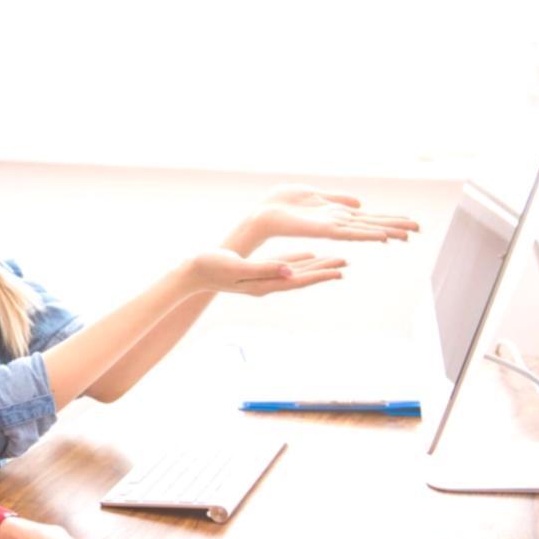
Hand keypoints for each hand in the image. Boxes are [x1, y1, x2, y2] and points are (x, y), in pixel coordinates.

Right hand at [188, 249, 345, 295]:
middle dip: (324, 270)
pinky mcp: (257, 271)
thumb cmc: (212, 266)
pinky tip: (309, 254)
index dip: (319, 275)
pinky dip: (299, 260)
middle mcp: (267, 284)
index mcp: (264, 284)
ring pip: (296, 271)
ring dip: (316, 265)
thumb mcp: (238, 266)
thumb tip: (290, 272)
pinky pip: (284, 265)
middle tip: (345, 262)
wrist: (193, 271)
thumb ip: (264, 269)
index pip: (298, 281)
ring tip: (335, 260)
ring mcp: (262, 278)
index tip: (339, 270)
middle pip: (302, 277)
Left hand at [244, 185, 419, 246]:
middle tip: (420, 230)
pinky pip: (349, 232)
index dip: (390, 220)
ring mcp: (332, 227)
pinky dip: (366, 234)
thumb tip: (360, 203)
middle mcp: (338, 222)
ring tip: (408, 234)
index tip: (411, 223)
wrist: (263, 213)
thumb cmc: (283, 204)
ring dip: (387, 231)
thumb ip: (338, 199)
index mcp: (337, 214)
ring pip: (365, 229)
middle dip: (396, 226)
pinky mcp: (323, 230)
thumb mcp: (315, 194)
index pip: (369, 218)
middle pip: (373, 225)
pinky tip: (382, 236)